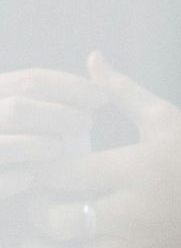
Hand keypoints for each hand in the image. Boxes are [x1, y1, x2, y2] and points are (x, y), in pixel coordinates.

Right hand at [0, 67, 108, 200]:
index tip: (103, 97)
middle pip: (17, 108)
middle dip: (57, 115)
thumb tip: (97, 58)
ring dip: (38, 146)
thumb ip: (55, 92)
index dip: (71, 86)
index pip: (32, 80)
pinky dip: (13, 179)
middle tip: (87, 124)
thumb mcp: (33, 110)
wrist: (6, 189)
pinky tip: (31, 178)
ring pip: (3, 145)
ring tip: (61, 150)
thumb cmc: (21, 142)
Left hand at [23, 52, 180, 247]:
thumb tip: (91, 59)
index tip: (39, 165)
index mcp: (137, 166)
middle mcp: (136, 208)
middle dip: (37, 214)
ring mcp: (145, 242)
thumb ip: (123, 90)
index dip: (41, 171)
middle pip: (63, 221)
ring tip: (37, 245)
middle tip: (35, 203)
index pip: (66, 173)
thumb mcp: (169, 116)